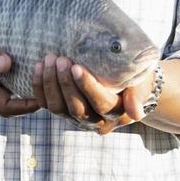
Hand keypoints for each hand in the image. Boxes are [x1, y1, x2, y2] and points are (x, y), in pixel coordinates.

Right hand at [0, 24, 41, 117]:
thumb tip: (8, 64)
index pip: (6, 107)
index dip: (28, 106)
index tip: (46, 95)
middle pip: (8, 102)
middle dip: (28, 93)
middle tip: (48, 75)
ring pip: (0, 94)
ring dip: (18, 85)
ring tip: (37, 67)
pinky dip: (6, 79)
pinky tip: (17, 63)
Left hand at [31, 54, 156, 134]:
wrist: (124, 82)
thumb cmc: (134, 78)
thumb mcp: (141, 83)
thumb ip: (138, 96)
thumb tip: (136, 113)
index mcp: (116, 114)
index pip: (101, 104)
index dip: (87, 87)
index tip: (77, 67)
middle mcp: (94, 121)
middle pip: (77, 108)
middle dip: (65, 83)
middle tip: (60, 59)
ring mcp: (75, 118)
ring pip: (58, 108)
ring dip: (50, 84)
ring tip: (49, 60)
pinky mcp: (61, 111)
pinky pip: (45, 104)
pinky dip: (39, 86)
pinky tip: (38, 66)